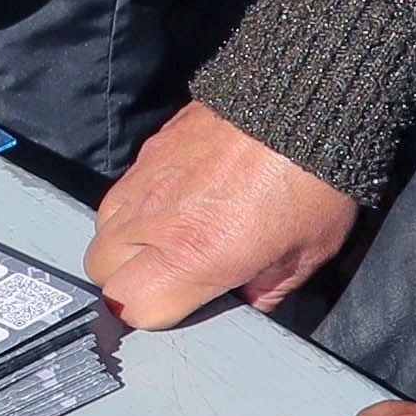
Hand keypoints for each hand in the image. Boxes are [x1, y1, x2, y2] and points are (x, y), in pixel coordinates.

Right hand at [87, 103, 363, 325]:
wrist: (308, 100)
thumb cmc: (315, 179)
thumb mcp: (305, 256)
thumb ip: (263, 290)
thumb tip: (244, 301)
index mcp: (194, 255)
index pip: (131, 307)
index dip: (155, 315)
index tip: (180, 307)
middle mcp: (157, 220)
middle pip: (101, 270)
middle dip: (128, 280)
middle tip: (170, 276)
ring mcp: (147, 179)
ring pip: (101, 229)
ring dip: (125, 243)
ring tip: (167, 241)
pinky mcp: (151, 148)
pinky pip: (122, 190)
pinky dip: (137, 206)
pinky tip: (175, 203)